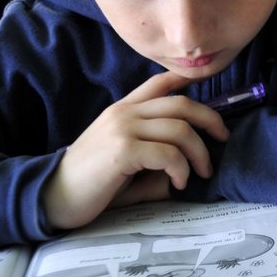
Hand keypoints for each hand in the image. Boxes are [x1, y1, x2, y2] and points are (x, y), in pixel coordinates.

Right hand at [43, 72, 229, 230]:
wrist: (54, 197)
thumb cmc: (95, 181)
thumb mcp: (128, 156)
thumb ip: (157, 147)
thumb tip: (195, 156)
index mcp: (124, 109)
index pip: (160, 82)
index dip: (189, 79)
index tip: (211, 84)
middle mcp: (125, 112)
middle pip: (182, 104)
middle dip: (211, 120)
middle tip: (222, 140)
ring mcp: (123, 129)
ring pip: (180, 129)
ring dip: (199, 153)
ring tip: (200, 172)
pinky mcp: (123, 150)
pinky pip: (168, 154)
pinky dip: (182, 169)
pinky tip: (179, 183)